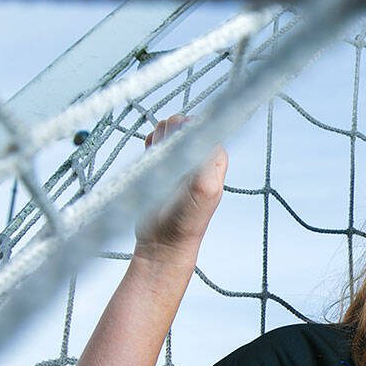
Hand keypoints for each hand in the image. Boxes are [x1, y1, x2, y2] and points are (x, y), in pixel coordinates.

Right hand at [135, 114, 228, 257]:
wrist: (163, 242)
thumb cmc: (186, 220)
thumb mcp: (204, 188)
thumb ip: (207, 158)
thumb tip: (205, 129)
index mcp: (215, 157)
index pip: (201, 123)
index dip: (184, 131)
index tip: (177, 150)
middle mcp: (200, 155)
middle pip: (181, 123)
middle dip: (170, 136)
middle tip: (167, 161)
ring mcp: (180, 157)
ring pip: (167, 129)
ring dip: (159, 141)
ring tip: (159, 164)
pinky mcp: (163, 162)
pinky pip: (155, 140)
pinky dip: (150, 145)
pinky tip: (151, 161)